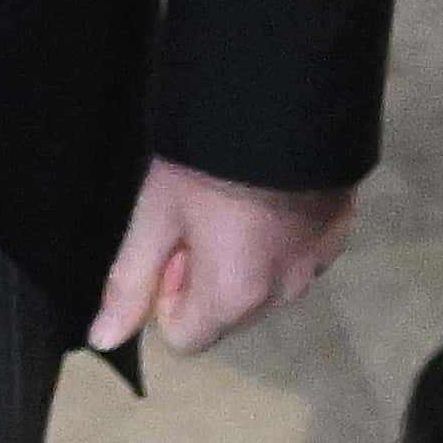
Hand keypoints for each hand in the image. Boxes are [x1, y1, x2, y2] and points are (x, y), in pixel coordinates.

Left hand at [91, 158, 358, 358]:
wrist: (286, 103)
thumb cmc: (209, 160)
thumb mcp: (156, 214)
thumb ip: (129, 282)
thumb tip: (102, 340)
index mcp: (234, 298)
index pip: (185, 337)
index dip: (168, 292)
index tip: (173, 241)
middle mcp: (281, 297)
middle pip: (226, 315)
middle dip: (208, 278)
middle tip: (203, 215)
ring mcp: (316, 268)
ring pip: (263, 288)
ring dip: (245, 260)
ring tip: (239, 202)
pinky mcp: (339, 237)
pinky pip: (297, 260)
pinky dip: (279, 240)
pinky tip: (274, 196)